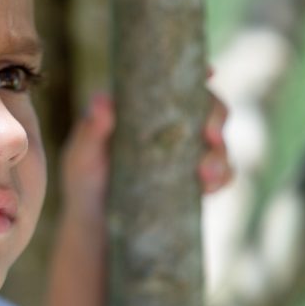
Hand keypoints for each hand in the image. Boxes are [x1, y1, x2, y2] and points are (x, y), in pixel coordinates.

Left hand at [60, 85, 232, 221]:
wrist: (98, 233)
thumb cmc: (84, 184)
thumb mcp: (81, 157)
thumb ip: (91, 131)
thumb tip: (102, 100)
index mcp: (143, 108)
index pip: (173, 82)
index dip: (196, 73)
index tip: (210, 72)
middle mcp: (169, 124)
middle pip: (207, 106)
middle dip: (216, 115)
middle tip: (210, 135)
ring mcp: (186, 152)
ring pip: (219, 140)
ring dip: (221, 153)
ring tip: (205, 174)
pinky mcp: (196, 180)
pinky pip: (223, 173)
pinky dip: (222, 177)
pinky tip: (208, 188)